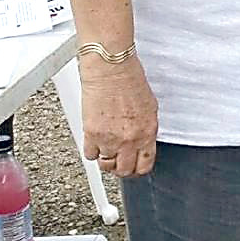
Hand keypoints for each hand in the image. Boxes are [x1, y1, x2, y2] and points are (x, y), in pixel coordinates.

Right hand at [79, 56, 157, 176]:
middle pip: (124, 171)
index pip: (145, 165)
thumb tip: (142, 140)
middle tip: (118, 162)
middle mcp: (130, 139)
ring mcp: (110, 138)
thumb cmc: (129, 80)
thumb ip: (145, 128)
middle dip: (121, 169)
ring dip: (105, 160)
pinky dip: (91, 150)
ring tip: (106, 151)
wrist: (111, 69)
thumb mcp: (149, 106)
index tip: (134, 167)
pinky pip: (90, 154)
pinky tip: (95, 141)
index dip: (138, 169)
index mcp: (148, 132)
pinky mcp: (92, 134)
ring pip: (106, 165)